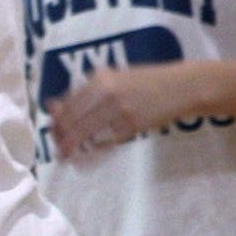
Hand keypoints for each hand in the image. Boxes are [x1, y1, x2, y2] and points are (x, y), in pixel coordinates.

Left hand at [47, 63, 200, 157]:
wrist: (182, 87)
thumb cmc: (147, 82)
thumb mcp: (116, 79)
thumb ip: (88, 92)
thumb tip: (54, 107)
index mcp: (99, 78)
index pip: (68, 104)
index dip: (57, 122)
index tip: (54, 132)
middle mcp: (105, 92)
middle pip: (72, 119)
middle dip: (61, 137)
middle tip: (59, 149)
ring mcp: (118, 109)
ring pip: (84, 132)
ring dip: (72, 147)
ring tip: (66, 156)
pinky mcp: (131, 125)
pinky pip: (104, 142)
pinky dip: (92, 151)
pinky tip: (86, 156)